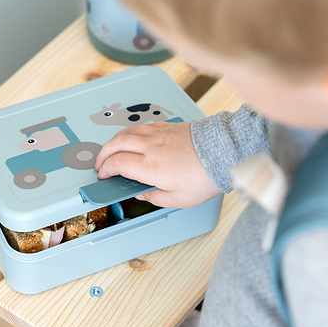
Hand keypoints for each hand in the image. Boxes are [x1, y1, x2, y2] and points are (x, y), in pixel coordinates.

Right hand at [94, 122, 221, 208]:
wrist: (226, 152)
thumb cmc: (206, 176)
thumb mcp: (180, 199)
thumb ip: (155, 197)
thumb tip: (142, 194)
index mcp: (151, 167)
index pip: (117, 164)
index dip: (106, 170)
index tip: (104, 176)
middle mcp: (151, 147)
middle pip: (116, 144)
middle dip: (103, 154)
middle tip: (101, 164)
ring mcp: (160, 134)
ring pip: (128, 132)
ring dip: (115, 141)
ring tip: (112, 150)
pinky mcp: (169, 127)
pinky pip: (143, 127)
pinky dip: (132, 133)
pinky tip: (134, 139)